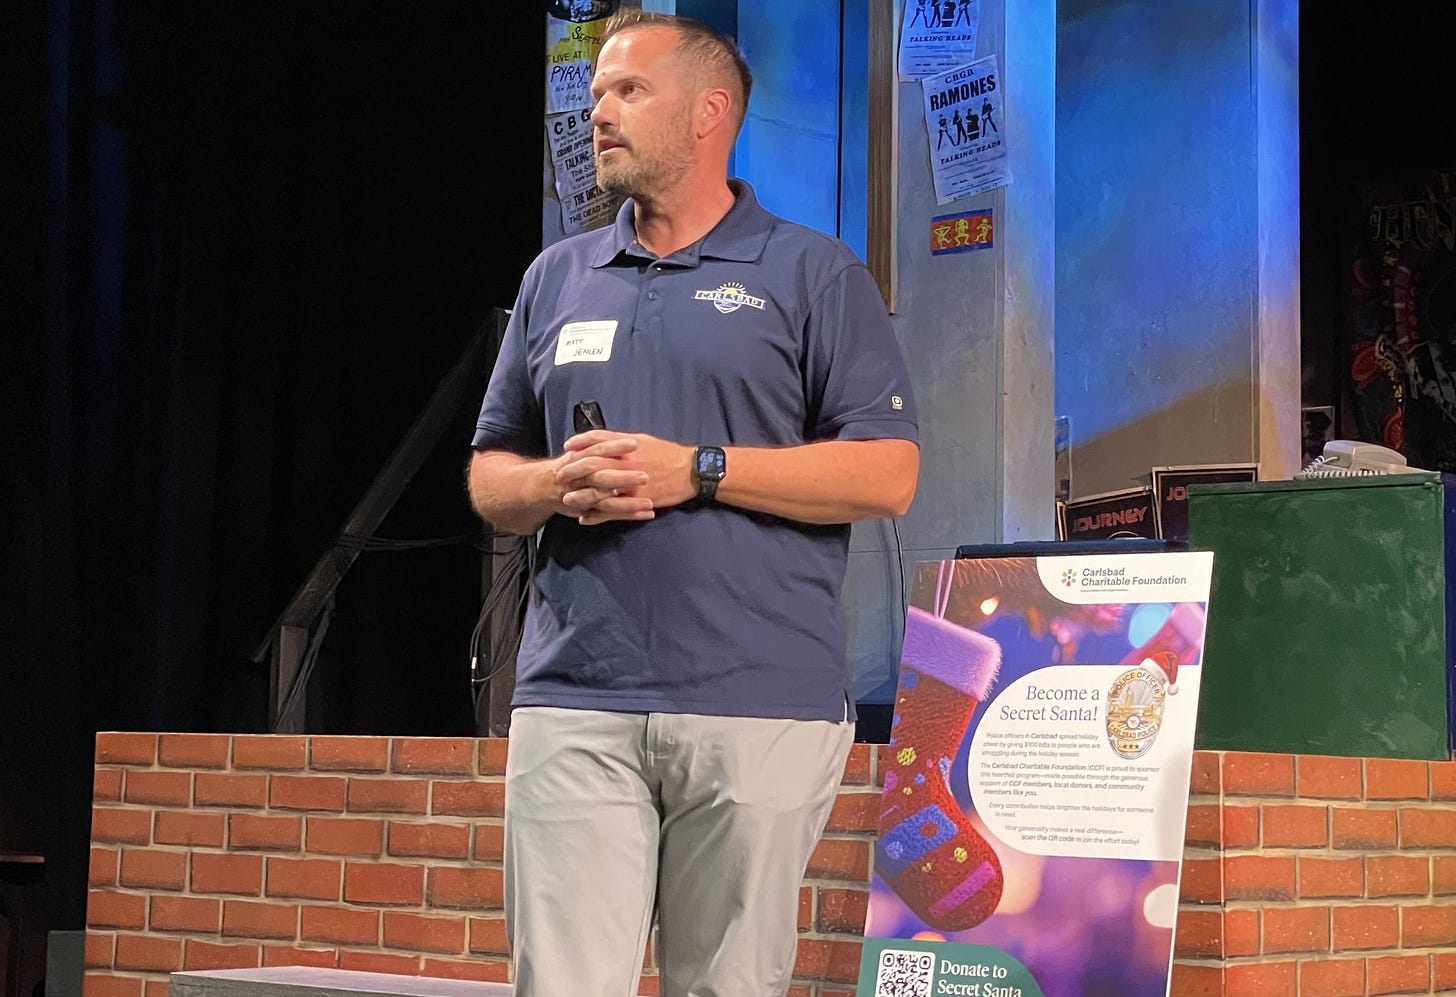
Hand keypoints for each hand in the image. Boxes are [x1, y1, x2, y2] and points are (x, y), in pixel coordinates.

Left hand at [559, 430, 694, 524]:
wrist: (691, 471)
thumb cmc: (668, 454)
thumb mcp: (644, 440)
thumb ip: (623, 441)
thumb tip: (605, 439)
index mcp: (627, 446)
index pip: (597, 440)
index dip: (580, 443)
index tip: (567, 447)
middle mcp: (626, 463)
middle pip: (593, 464)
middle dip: (573, 469)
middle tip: (559, 475)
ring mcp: (630, 483)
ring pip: (599, 490)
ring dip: (580, 495)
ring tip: (566, 499)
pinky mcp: (637, 501)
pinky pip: (612, 510)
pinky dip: (597, 515)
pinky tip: (585, 518)